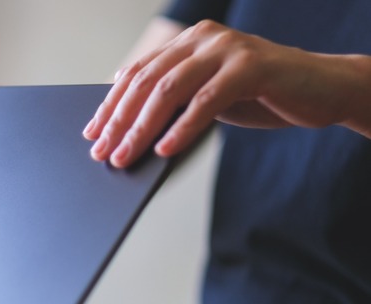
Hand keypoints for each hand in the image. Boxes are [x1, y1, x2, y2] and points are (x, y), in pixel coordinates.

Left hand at [84, 19, 370, 167]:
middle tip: (102, 152)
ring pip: (169, 90)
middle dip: (119, 122)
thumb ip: (174, 103)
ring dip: (142, 129)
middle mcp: (202, 38)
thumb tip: (128, 132)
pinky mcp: (250, 66)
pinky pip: (207, 101)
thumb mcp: (207, 97)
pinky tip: (165, 150)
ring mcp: (226, 48)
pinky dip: (183, 128)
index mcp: (187, 42)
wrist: (320, 89)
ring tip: (125, 157)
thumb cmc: (258, 96)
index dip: (110, 105)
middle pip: (146, 82)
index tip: (91, 134)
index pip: (136, 74)